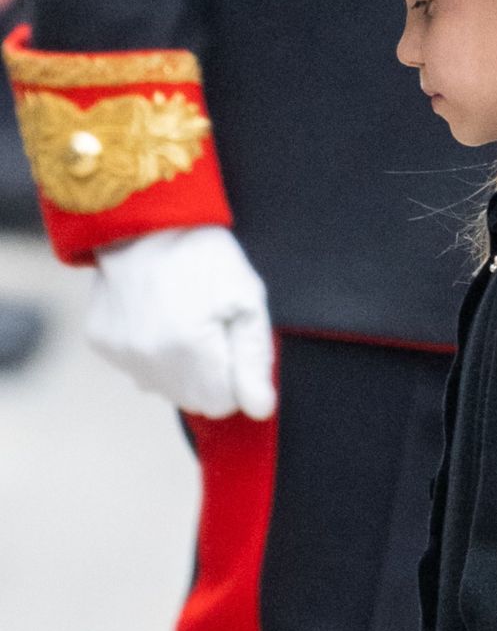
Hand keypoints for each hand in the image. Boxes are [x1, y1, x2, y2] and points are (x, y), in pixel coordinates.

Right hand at [87, 226, 276, 418]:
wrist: (148, 221)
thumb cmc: (206, 256)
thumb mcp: (248, 298)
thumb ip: (254, 359)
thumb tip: (259, 409)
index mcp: (190, 350)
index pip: (224, 403)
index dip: (237, 377)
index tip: (235, 342)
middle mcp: (149, 361)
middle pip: (194, 399)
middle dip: (211, 372)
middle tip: (213, 325)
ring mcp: (121, 354)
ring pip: (165, 387)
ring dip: (182, 365)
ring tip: (186, 317)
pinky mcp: (102, 343)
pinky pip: (138, 367)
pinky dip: (154, 351)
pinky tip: (161, 315)